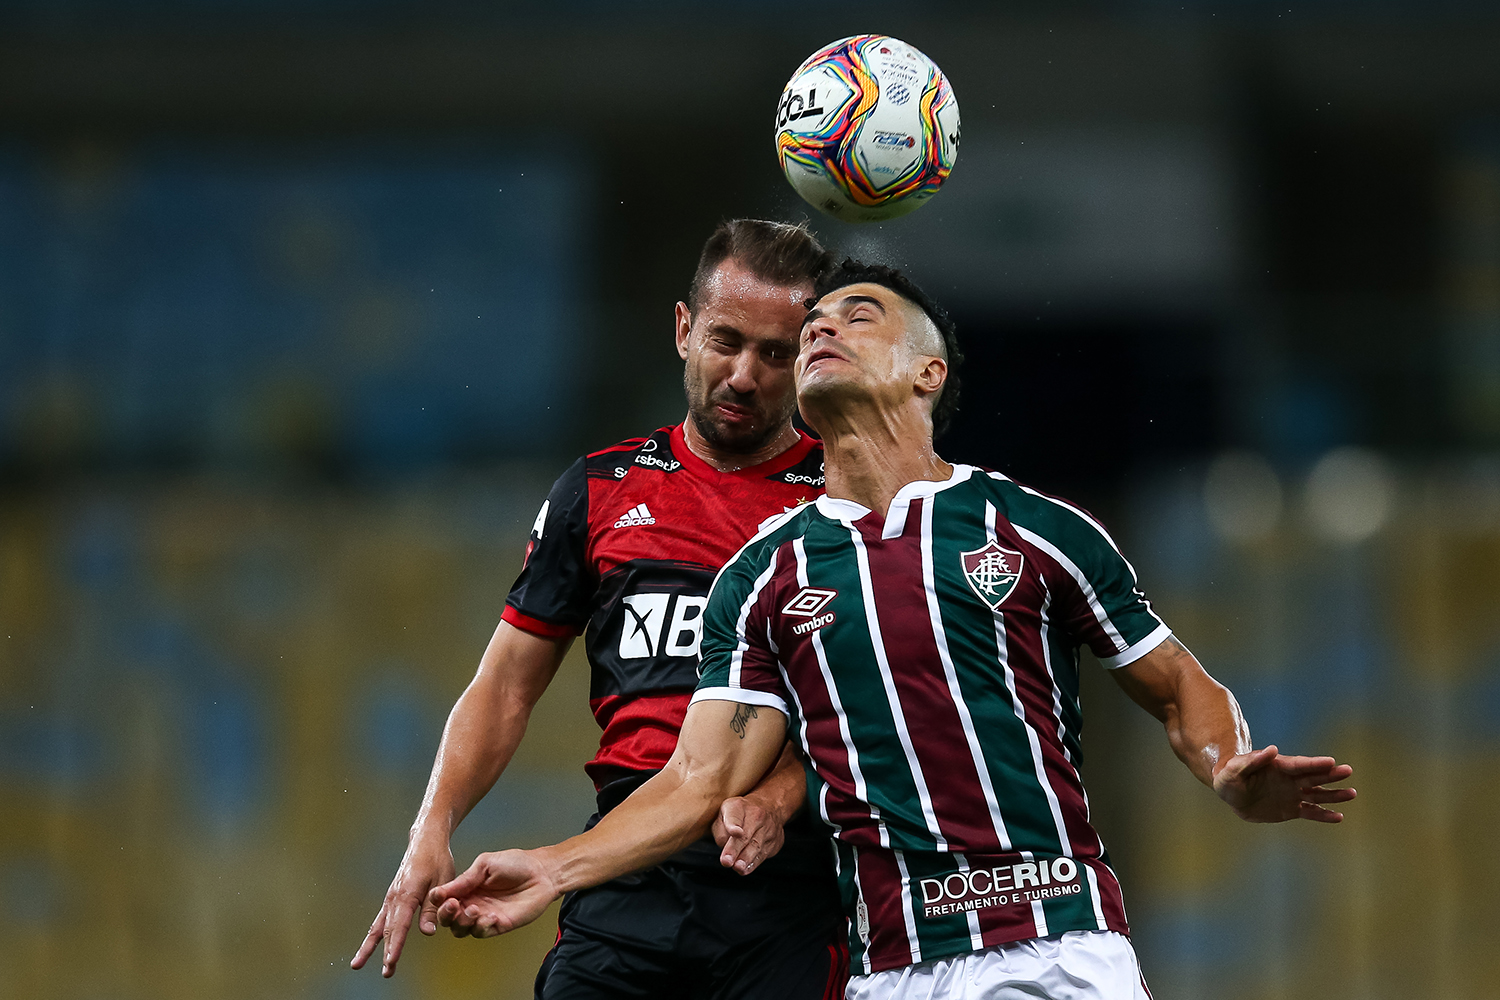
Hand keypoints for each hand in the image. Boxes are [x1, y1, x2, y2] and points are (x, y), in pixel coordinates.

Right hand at [351, 837, 454, 976]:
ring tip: (357, 965)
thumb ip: (432, 908)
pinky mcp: (392, 897)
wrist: (425, 840)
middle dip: (386, 951)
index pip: (401, 924)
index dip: (396, 944)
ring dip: (370, 946)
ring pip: (378, 926)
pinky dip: (375, 934)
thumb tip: (427, 932)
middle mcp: (395, 897)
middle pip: (388, 929)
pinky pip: (381, 919)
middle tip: (386, 972)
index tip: (391, 961)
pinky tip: (370, 946)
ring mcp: (391, 898)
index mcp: (407, 893)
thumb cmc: (437, 859)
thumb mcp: (442, 882)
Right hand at [428, 849, 559, 938]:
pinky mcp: (498, 925)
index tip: (439, 896)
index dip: (438, 900)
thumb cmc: (515, 863)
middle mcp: (472, 903)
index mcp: (466, 888)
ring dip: (463, 922)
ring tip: (474, 909)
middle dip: (446, 915)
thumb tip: (441, 890)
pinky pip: (482, 932)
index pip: (444, 899)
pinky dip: (482, 926)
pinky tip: (491, 916)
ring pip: (462, 929)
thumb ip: (465, 878)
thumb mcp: (486, 864)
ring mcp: (484, 916)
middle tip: (453, 906)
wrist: (541, 872)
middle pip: (448, 919)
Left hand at [713, 795, 784, 873]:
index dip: (734, 825)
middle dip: (735, 849)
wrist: (770, 806)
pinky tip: (744, 869)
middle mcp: (757, 816)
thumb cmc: (740, 813)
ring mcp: (768, 829)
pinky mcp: (774, 842)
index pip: (735, 816)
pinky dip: (753, 863)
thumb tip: (723, 845)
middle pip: (746, 835)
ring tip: (738, 867)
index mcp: (739, 806)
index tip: (735, 833)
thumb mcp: (725, 811)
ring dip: (746, 859)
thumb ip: (720, 828)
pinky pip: (763, 854)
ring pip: (756, 846)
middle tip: (726, 861)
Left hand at [1213, 746, 1355, 822]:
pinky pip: (1310, 812)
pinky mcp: (1290, 809)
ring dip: (1333, 795)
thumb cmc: (1228, 776)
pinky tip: (1338, 817)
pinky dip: (1324, 815)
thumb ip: (1252, 761)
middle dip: (1330, 774)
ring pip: (1317, 794)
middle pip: (1313, 776)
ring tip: (1352, 794)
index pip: (1299, 765)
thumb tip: (1271, 750)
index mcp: (1277, 767)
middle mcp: (1289, 779)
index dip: (1314, 763)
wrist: (1230, 793)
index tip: (1331, 761)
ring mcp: (1292, 794)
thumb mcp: (1234, 769)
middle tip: (1348, 771)